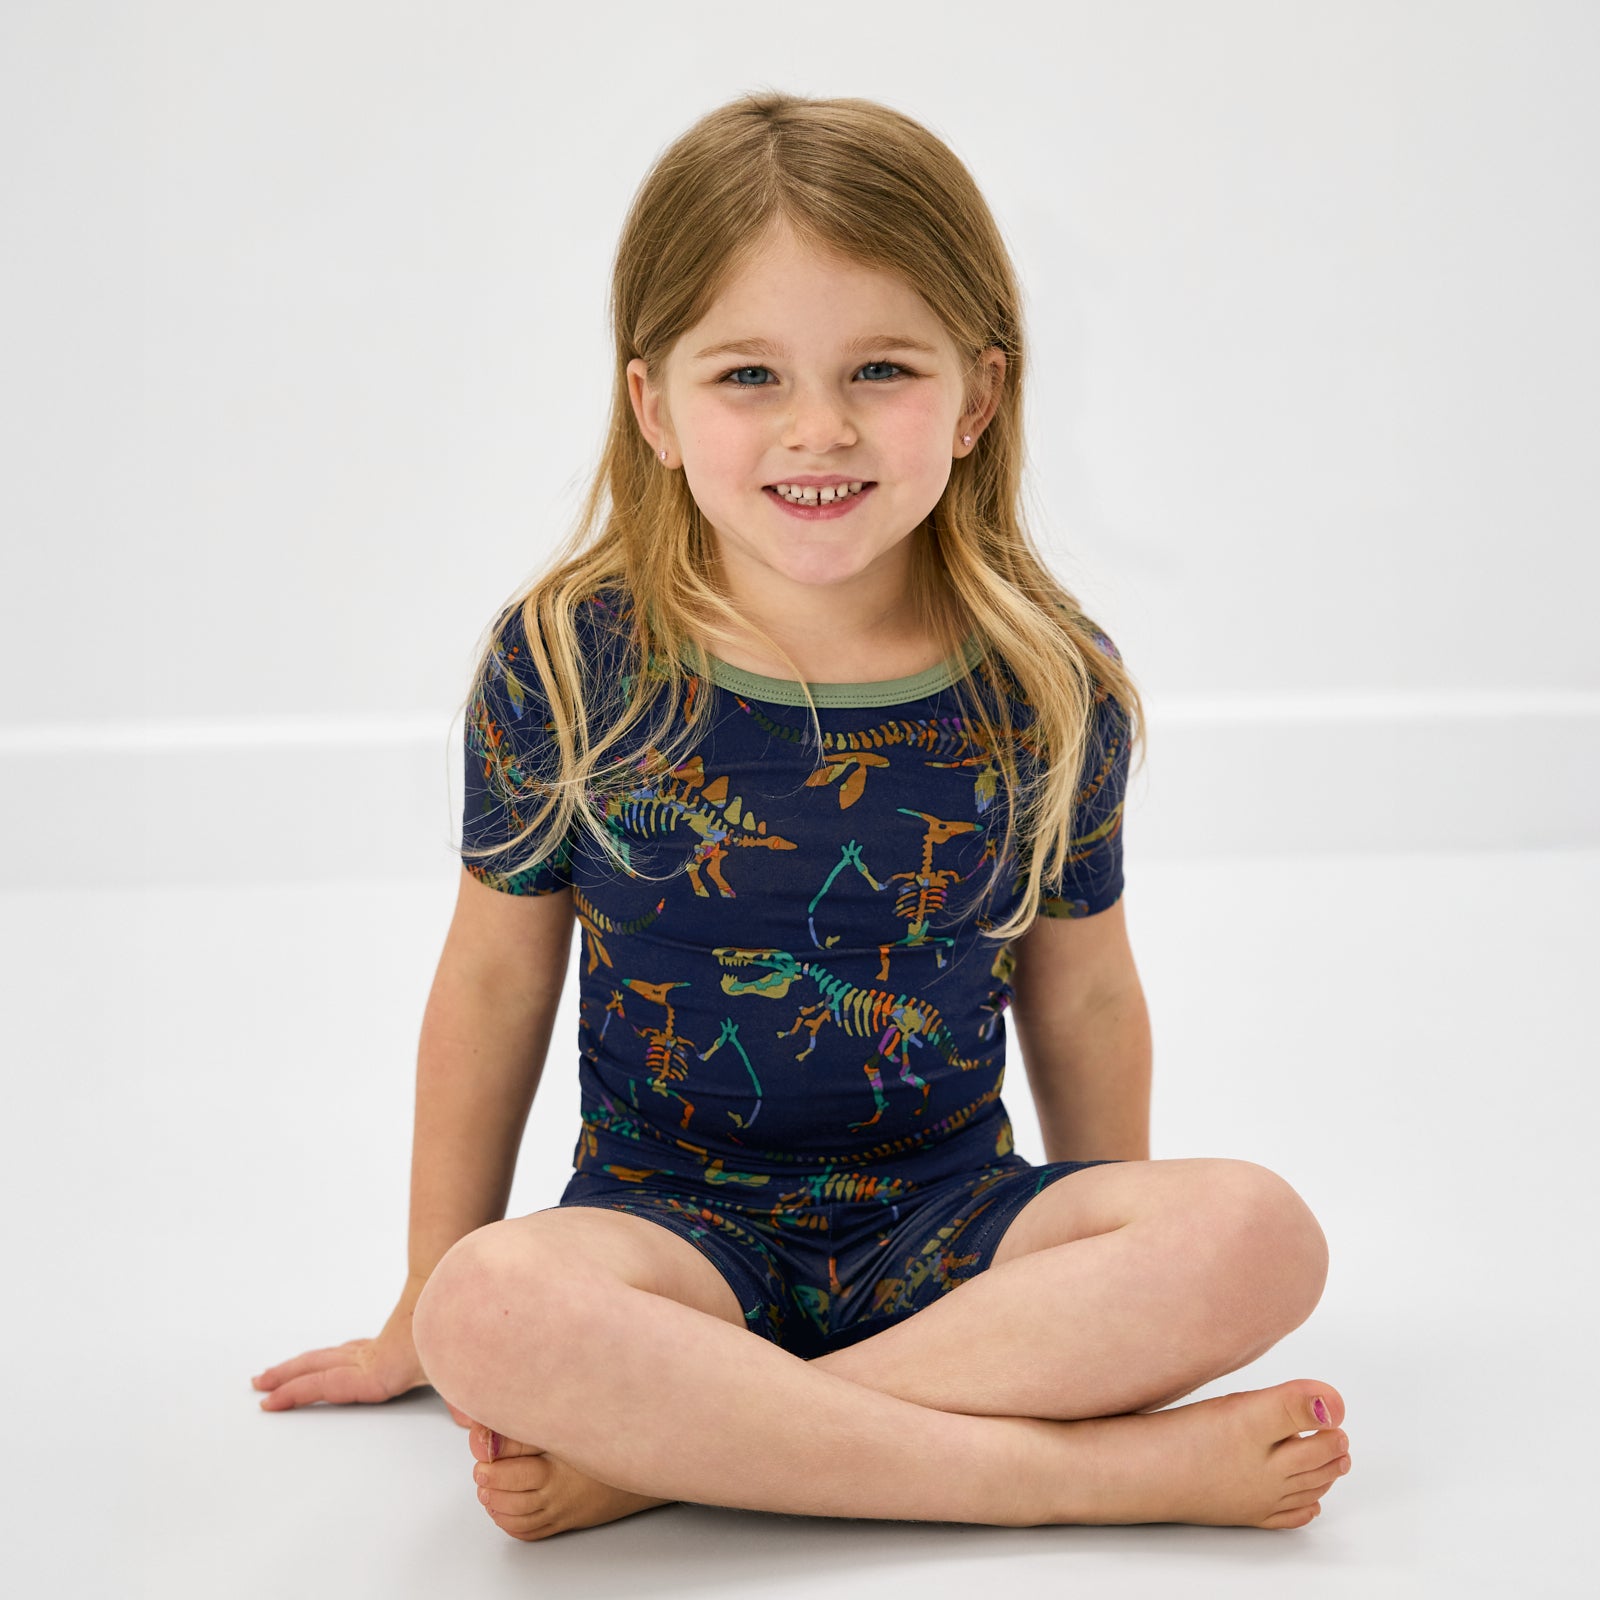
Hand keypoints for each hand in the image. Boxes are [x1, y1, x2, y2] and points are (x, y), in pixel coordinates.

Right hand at [250, 1288, 474, 1427]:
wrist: (460, 1287)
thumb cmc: (457, 1331)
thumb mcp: (458, 1374)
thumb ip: (466, 1406)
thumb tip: (477, 1432)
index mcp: (380, 1373)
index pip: (329, 1385)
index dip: (297, 1394)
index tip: (269, 1402)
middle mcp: (372, 1358)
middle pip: (319, 1366)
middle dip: (287, 1377)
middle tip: (259, 1384)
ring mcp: (379, 1346)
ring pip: (331, 1354)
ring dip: (302, 1363)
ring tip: (276, 1372)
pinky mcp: (390, 1337)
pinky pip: (348, 1349)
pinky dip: (330, 1356)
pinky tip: (331, 1358)